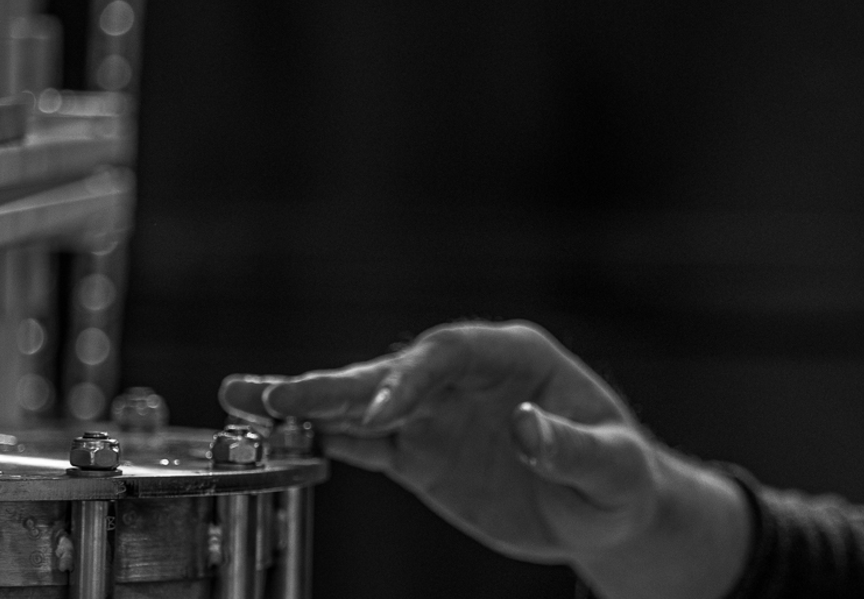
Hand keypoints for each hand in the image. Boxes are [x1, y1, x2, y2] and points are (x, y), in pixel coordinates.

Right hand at [219, 320, 660, 563]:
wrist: (605, 510)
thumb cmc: (620, 478)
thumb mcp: (613, 466)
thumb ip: (569, 448)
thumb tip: (524, 426)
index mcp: (516, 356)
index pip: (451, 352)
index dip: (412, 378)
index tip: (378, 415)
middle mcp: (467, 376)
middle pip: (395, 371)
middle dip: (338, 384)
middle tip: (277, 396)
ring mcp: (439, 412)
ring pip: (367, 402)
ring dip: (309, 403)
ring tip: (243, 398)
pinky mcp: (421, 451)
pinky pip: (366, 444)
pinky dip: (323, 441)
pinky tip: (274, 437)